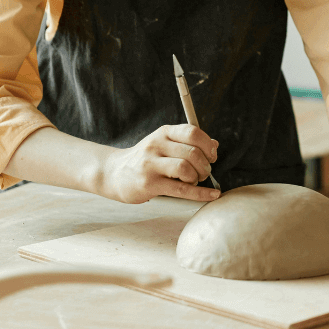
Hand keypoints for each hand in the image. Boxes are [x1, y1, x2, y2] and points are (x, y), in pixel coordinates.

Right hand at [98, 124, 219, 203]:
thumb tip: (215, 145)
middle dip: (205, 165)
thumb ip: (188, 144)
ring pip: (185, 168)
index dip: (208, 145)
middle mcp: (156, 145)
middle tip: (203, 173)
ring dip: (198, 177)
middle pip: (192, 152)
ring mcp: (150, 164)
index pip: (193, 132)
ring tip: (194, 181)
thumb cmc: (145, 159)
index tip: (212, 156)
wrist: (113, 173)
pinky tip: (211, 195)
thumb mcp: (164, 145)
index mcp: (163, 133)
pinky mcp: (149, 184)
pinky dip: (200, 193)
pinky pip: (181, 189)